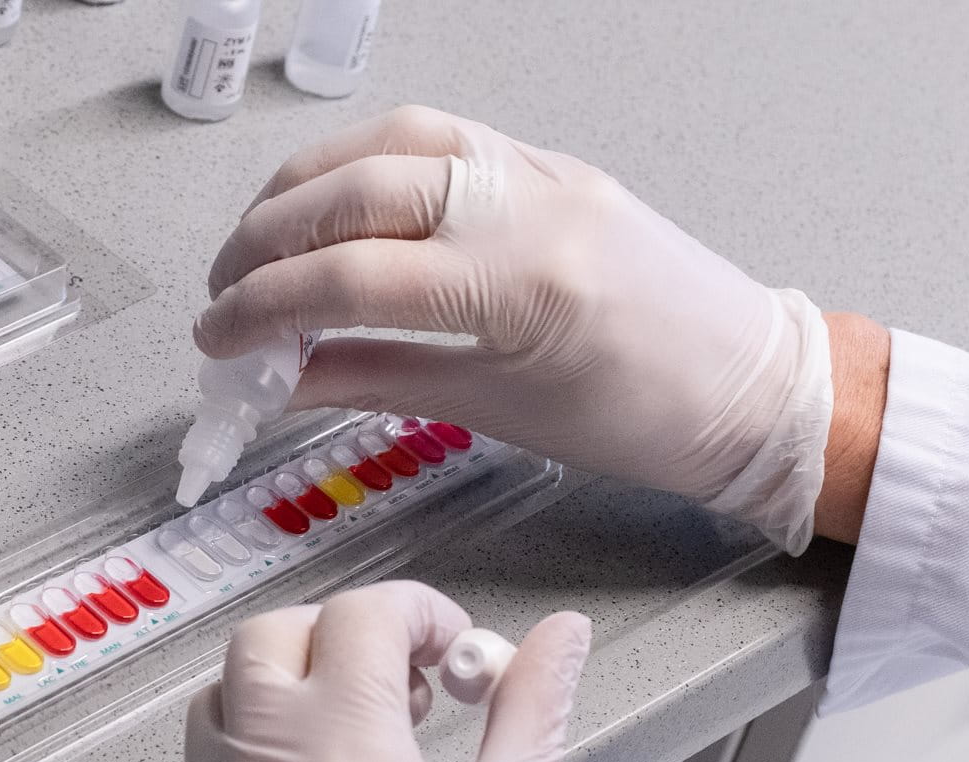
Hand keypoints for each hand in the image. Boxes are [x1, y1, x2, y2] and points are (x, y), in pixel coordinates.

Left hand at [172, 581, 591, 761]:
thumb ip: (531, 715)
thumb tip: (560, 636)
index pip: (359, 623)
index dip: (420, 615)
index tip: (458, 653)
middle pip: (268, 642)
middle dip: (341, 638)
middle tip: (409, 684)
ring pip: (217, 703)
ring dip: (283, 690)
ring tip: (360, 734)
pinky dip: (246, 755)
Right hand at [195, 105, 835, 552]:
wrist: (752, 386)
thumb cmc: (648, 416)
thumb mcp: (498, 414)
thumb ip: (378, 380)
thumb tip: (286, 377)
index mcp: (523, 284)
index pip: (352, 277)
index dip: (263, 309)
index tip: (217, 341)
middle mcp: (530, 205)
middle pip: (357, 192)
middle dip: (266, 242)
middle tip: (222, 294)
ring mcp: (541, 172)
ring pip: (392, 142)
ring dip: (306, 186)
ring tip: (259, 243)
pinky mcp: (548, 164)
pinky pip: (438, 137)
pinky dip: (366, 163)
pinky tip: (331, 203)